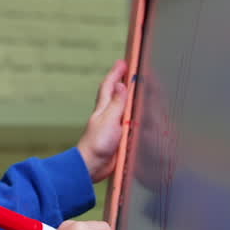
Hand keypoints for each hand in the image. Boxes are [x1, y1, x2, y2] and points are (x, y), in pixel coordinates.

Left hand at [77, 59, 129, 182]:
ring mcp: (113, 126)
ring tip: (137, 90)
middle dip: (123, 82)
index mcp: (104, 108)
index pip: (109, 86)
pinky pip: (127, 122)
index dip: (115, 73)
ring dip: (129, 97)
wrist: (92, 166)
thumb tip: (120, 84)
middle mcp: (108, 115)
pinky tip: (138, 117)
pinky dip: (133, 116)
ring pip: (122, 107)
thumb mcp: (109, 120)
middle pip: (116, 94)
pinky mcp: (118, 138)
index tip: (122, 62)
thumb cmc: (97, 144)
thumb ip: (117, 103)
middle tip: (132, 72)